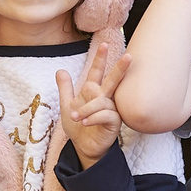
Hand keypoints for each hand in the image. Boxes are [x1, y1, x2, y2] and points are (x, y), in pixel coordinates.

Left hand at [57, 48, 129, 165]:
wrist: (83, 146)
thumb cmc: (78, 126)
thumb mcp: (66, 105)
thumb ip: (65, 88)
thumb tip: (60, 70)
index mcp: (93, 91)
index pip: (96, 72)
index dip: (100, 59)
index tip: (105, 44)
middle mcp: (104, 98)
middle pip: (113, 80)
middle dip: (120, 68)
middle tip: (129, 56)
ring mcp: (111, 109)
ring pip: (101, 101)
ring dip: (85, 109)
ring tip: (75, 117)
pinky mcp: (114, 122)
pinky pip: (105, 114)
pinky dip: (93, 117)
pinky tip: (86, 122)